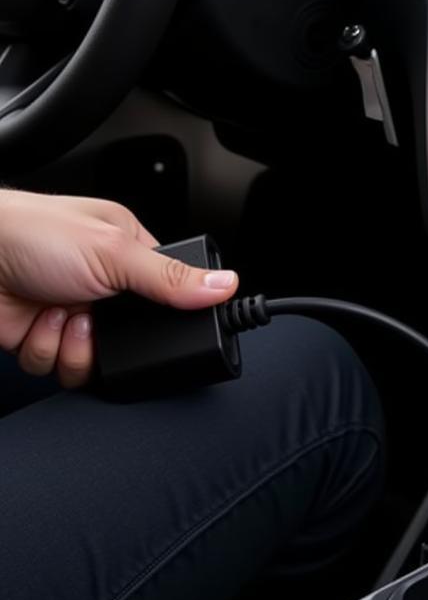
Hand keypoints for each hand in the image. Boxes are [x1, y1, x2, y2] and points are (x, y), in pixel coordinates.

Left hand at [0, 189, 237, 386]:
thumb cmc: (29, 232)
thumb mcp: (114, 252)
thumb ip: (172, 276)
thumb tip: (225, 284)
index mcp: (127, 252)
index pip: (168, 294)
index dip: (167, 316)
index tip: (161, 323)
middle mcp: (101, 284)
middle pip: (133, 339)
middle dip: (110, 338)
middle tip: (96, 316)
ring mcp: (72, 313)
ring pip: (96, 360)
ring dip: (74, 345)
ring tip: (60, 314)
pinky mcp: (43, 337)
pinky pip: (60, 367)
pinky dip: (46, 350)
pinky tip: (38, 321)